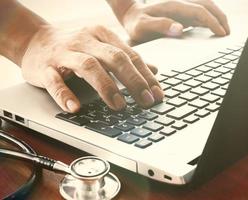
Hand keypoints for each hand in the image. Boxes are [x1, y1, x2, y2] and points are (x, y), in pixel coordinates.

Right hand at [21, 25, 163, 112]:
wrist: (33, 39)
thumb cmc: (73, 46)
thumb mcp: (102, 46)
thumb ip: (126, 58)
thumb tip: (153, 70)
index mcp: (102, 35)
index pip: (130, 55)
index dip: (146, 75)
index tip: (157, 94)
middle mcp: (86, 41)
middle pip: (115, 58)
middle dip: (134, 81)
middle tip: (146, 101)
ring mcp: (65, 53)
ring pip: (89, 66)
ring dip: (106, 87)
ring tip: (119, 106)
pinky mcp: (45, 67)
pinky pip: (55, 81)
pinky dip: (65, 95)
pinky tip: (75, 108)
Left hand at [121, 0, 229, 41]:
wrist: (130, 15)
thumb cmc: (136, 23)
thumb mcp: (142, 27)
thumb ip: (159, 26)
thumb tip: (180, 28)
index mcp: (173, 6)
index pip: (199, 11)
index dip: (212, 22)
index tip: (221, 33)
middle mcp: (180, 4)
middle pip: (207, 5)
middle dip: (220, 17)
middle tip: (228, 32)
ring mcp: (181, 8)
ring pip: (205, 7)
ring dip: (216, 16)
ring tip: (224, 30)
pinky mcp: (181, 13)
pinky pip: (199, 13)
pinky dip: (209, 19)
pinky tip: (212, 27)